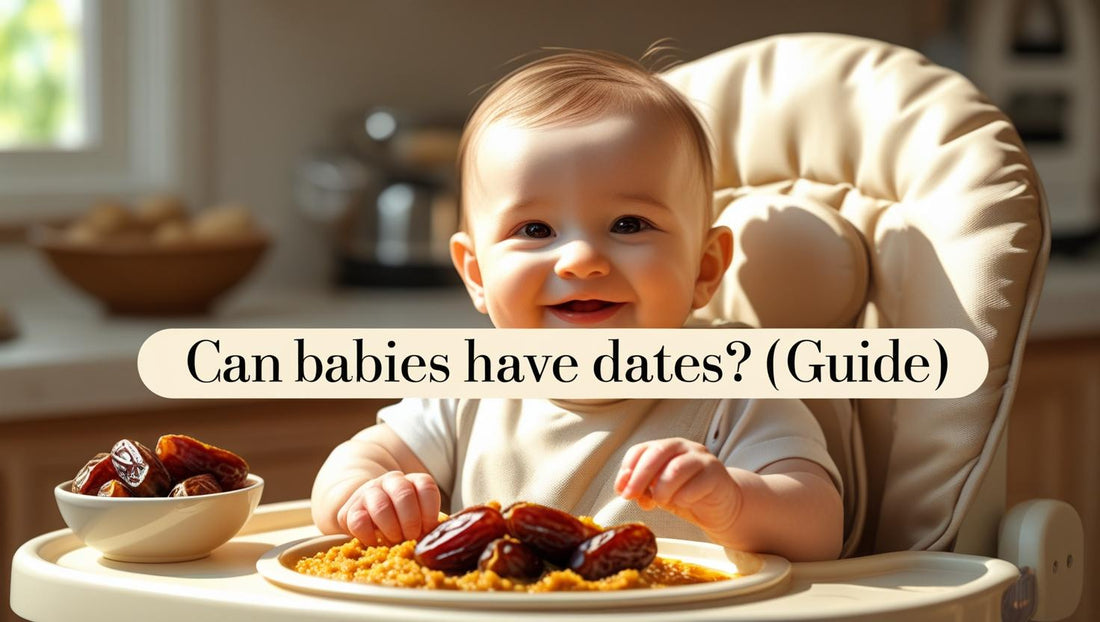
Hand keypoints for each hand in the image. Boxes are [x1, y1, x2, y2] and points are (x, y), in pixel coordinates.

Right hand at [336, 471, 440, 544]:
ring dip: (391, 529)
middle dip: (411, 521)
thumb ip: (427, 525)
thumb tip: (436, 543)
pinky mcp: (349, 511)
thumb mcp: (417, 518)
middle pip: (404, 494)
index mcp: (412, 482)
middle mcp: (391, 482)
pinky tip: (376, 543)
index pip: (425, 486)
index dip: (429, 510)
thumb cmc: (399, 521)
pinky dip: (370, 537)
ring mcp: (368, 493)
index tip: (428, 528)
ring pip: (380, 506)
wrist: (364, 512)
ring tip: (395, 541)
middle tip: (411, 537)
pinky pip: (359, 522)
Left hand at [614, 438, 741, 535]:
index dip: (627, 469)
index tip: (621, 490)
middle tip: (631, 496)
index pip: (640, 450)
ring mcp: (701, 458)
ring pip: (675, 468)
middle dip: (639, 477)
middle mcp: (683, 447)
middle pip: (656, 453)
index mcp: (665, 448)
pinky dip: (683, 498)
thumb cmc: (687, 496)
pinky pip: (695, 485)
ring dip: (661, 489)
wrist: (721, 507)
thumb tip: (624, 489)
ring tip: (661, 501)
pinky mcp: (716, 474)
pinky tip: (683, 503)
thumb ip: (642, 488)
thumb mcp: (659, 492)